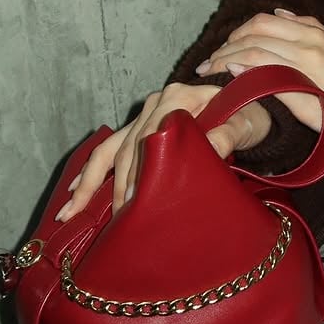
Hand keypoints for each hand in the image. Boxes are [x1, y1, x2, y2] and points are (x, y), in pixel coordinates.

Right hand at [56, 81, 271, 221]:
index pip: (151, 140)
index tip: (136, 204)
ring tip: (72, 212)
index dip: (141, 174)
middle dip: (116, 189)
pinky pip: (110, 149)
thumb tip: (209, 147)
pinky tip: (73, 196)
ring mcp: (147, 113)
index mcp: (179, 98)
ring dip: (90, 182)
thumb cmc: (249, 118)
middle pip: (127, 149)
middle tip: (116, 224)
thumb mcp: (245, 125)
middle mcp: (158, 103)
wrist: (251, 106)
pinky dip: (91, 173)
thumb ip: (228, 135)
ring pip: (111, 150)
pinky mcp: (141, 126)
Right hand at [195, 9, 323, 131]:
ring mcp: (314, 31)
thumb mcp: (307, 112)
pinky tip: (254, 29)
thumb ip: (273, 88)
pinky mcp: (320, 28)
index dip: (226, 62)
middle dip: (226, 47)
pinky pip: (287, 17)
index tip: (208, 72)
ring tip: (225, 47)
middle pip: (254, 35)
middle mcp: (307, 41)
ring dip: (240, 31)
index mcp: (303, 64)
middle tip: (209, 62)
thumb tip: (238, 70)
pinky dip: (266, 21)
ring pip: (266, 20)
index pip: (252, 55)